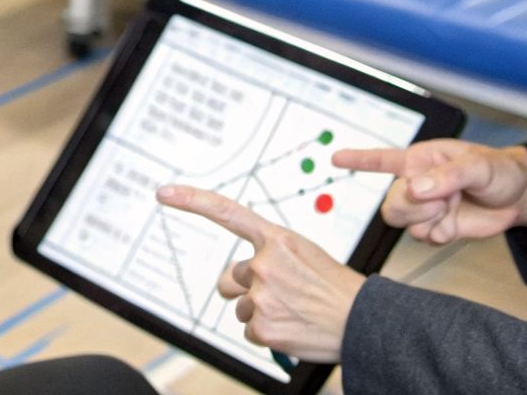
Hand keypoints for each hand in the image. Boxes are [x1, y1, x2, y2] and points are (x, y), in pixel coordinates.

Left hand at [155, 184, 364, 362]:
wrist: (361, 320)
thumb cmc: (334, 287)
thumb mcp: (303, 255)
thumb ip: (267, 257)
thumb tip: (231, 280)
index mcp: (277, 239)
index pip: (227, 212)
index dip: (192, 201)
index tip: (165, 193)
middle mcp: (264, 263)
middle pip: (230, 277)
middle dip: (245, 287)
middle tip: (279, 293)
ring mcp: (262, 296)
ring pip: (240, 306)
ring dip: (259, 310)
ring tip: (293, 310)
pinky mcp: (262, 327)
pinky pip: (249, 330)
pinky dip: (267, 333)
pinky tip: (292, 327)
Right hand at [335, 140, 526, 243]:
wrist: (519, 198)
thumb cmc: (499, 170)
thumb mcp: (479, 165)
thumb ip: (447, 176)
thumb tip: (415, 189)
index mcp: (420, 160)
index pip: (382, 159)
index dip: (358, 160)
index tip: (335, 157)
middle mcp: (416, 184)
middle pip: (390, 204)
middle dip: (413, 208)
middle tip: (443, 200)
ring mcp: (425, 209)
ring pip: (403, 224)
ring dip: (429, 221)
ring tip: (452, 208)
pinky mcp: (436, 228)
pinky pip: (423, 238)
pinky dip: (440, 234)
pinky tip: (455, 223)